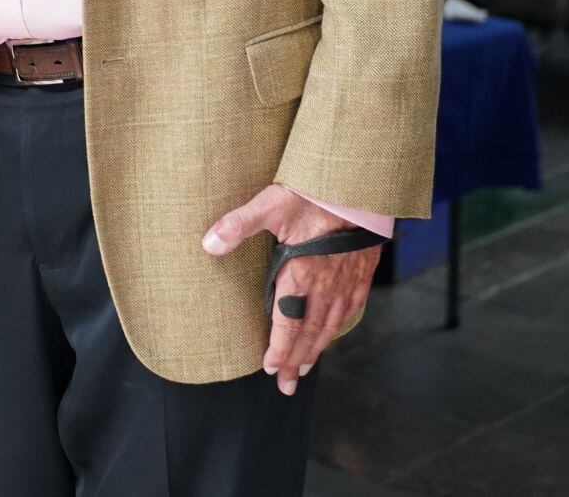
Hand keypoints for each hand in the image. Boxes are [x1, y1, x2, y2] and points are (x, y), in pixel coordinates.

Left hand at [203, 183, 380, 395]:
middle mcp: (325, 285)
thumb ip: (238, 225)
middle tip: (287, 385)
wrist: (360, 185)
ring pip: (331, 326)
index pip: (288, 323)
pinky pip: (350, 310)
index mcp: (301, 274)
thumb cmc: (312, 194)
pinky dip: (339, 328)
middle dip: (297, 361)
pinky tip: (333, 334)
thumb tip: (208, 243)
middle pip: (310, 333)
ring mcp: (346, 281)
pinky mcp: (360, 273)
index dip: (280, 349)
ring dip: (317, 350)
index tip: (271, 368)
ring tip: (306, 369)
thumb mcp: (269, 205)